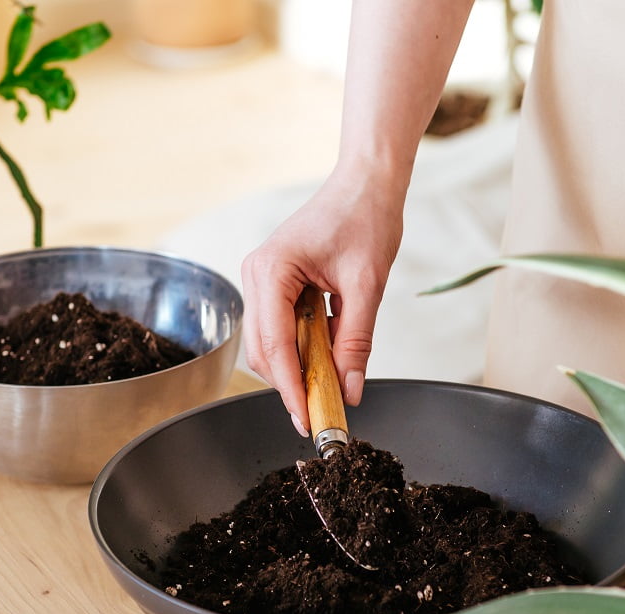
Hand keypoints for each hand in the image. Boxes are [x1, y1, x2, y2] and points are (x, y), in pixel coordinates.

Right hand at [241, 167, 405, 435]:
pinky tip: (326, 355)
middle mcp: (256, 274)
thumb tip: (349, 390)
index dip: (291, 389)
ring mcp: (261, 278)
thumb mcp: (367, 285)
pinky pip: (279, 328)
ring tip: (331, 384)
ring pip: (268, 343)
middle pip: (263, 351)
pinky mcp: (273, 283)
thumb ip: (356, 342)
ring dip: (296, 368)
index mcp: (272, 270)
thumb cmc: (366, 217)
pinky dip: (300, 349)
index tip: (309, 419)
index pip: (274, 346)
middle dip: (291, 385)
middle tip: (324, 413)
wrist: (366, 183)